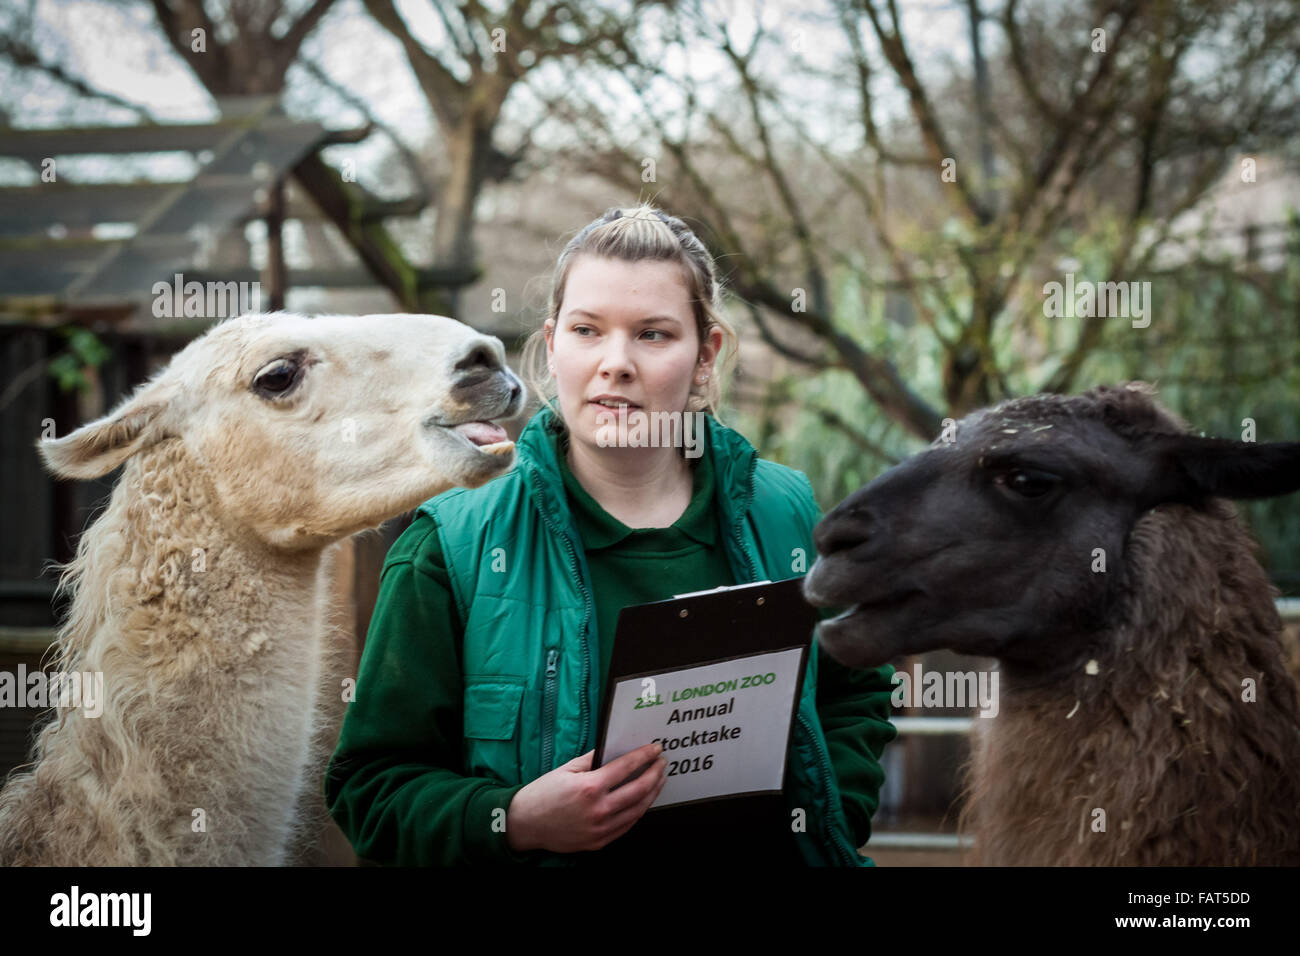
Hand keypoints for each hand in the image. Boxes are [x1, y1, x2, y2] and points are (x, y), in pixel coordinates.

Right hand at [505, 743, 666, 853]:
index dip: (644, 756)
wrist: (526, 824)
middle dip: (655, 773)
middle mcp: (598, 810)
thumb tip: (614, 749)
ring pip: (638, 809)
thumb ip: (593, 759)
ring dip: (653, 792)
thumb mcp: (567, 769)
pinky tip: (643, 799)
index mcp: (589, 788)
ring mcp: (600, 828)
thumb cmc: (544, 794)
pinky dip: (639, 810)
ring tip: (658, 779)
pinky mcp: (599, 841)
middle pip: (639, 789)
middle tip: (661, 763)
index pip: (626, 768)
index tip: (654, 749)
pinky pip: (627, 824)